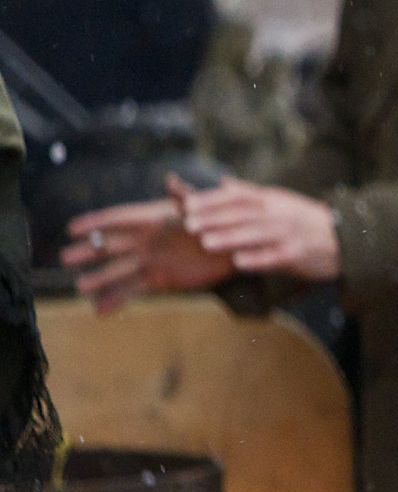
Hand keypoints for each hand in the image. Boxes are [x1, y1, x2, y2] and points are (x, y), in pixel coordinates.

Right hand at [62, 175, 235, 312]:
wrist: (238, 248)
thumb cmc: (221, 221)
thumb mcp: (204, 206)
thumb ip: (185, 197)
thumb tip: (171, 181)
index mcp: (153, 220)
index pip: (118, 219)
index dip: (96, 223)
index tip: (72, 228)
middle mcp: (147, 241)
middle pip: (112, 246)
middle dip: (89, 251)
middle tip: (65, 258)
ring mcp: (153, 261)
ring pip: (120, 271)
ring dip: (100, 280)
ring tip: (80, 288)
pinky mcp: (163, 280)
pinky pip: (136, 290)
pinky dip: (118, 300)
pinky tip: (100, 311)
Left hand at [179, 179, 341, 281]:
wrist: (344, 237)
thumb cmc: (305, 220)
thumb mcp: (280, 200)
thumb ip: (250, 192)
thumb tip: (223, 182)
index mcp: (272, 199)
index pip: (237, 196)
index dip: (212, 200)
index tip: (188, 205)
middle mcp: (279, 213)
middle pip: (243, 214)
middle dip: (215, 219)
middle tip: (189, 225)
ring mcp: (289, 233)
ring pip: (256, 234)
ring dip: (231, 238)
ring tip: (207, 243)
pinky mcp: (298, 253)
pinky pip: (275, 256)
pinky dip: (257, 258)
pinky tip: (239, 262)